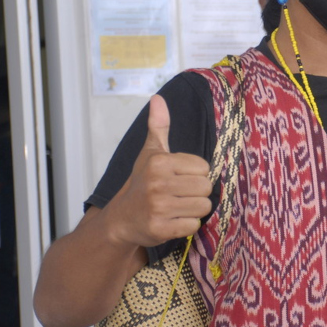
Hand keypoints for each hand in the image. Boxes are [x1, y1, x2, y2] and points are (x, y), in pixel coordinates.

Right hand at [107, 95, 212, 247]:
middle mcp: (157, 183)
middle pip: (206, 187)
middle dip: (197, 193)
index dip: (195, 174)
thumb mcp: (150, 153)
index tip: (178, 178)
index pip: (204, 167)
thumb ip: (158, 126)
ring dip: (193, 210)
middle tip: (178, 195)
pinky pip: (193, 226)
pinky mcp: (160, 229)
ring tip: (176, 208)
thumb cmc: (141, 183)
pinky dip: (186, 226)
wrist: (121, 219)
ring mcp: (158, 207)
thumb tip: (157, 98)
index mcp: (159, 161)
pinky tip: (171, 221)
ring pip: (203, 207)